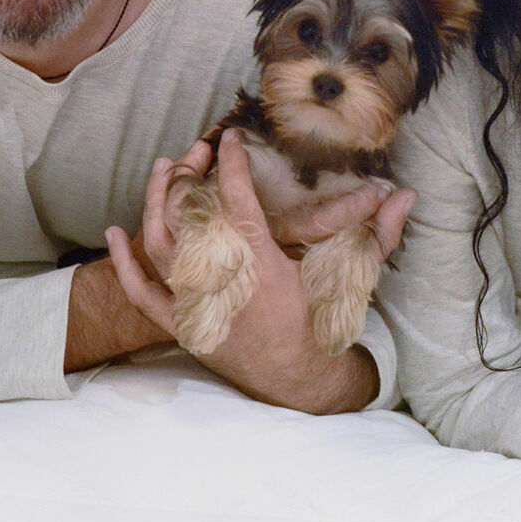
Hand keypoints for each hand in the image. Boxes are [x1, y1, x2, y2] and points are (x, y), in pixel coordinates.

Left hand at [103, 130, 411, 411]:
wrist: (299, 382)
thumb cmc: (325, 328)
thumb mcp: (350, 278)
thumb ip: (377, 235)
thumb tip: (406, 197)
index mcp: (263, 270)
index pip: (238, 202)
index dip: (232, 164)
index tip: (231, 139)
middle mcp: (223, 285)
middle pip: (189, 217)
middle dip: (190, 175)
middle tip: (198, 150)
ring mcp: (196, 306)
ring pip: (159, 244)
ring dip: (156, 202)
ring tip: (166, 168)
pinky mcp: (180, 325)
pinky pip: (141, 292)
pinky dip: (124, 262)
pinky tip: (114, 232)